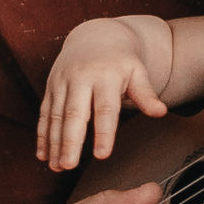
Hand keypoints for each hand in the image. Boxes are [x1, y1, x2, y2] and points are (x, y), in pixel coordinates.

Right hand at [37, 20, 168, 170]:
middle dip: (69, 142)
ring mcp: (62, 83)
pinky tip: (43, 154)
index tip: (102, 155)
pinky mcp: (50, 88)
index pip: (104, 109)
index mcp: (105, 76)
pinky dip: (42, 135)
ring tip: (55, 166)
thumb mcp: (137, 72)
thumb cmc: (120, 60)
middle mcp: (80, 79)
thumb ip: (146, 94)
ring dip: (54, 143)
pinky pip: (44, 114)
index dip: (103, 133)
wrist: (94, 37)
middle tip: (68, 165)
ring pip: (56, 116)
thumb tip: (161, 112)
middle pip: (74, 114)